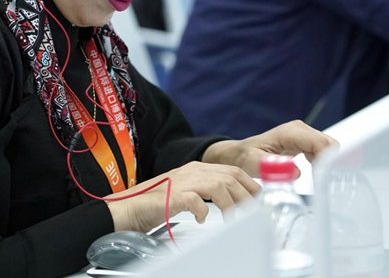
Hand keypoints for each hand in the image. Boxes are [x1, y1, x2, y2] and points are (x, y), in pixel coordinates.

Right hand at [105, 161, 257, 232]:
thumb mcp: (187, 193)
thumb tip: (235, 203)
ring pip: (217, 186)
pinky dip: (203, 211)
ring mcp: (181, 182)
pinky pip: (194, 201)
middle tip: (254, 214)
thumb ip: (207, 193)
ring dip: (230, 205)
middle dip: (246, 195)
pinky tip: (202, 220)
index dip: (250, 184)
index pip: (232, 171)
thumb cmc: (156, 204)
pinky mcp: (170, 196)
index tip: (261, 200)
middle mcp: (191, 171)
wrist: (127, 208)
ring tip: (232, 220)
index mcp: (197, 168)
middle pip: (229, 177)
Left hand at [201, 120, 337, 177]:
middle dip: (330, 165)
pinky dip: (322, 164)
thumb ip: (272, 166)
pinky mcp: (305, 141)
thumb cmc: (245, 157)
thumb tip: (295, 171)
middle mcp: (300, 130)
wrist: (240, 153)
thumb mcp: (253, 162)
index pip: (321, 144)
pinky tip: (314, 176)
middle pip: (329, 145)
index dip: (327, 163)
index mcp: (290, 133)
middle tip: (322, 185)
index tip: (323, 181)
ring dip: (327, 165)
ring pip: (329, 149)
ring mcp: (303, 134)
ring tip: (317, 182)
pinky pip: (323, 152)